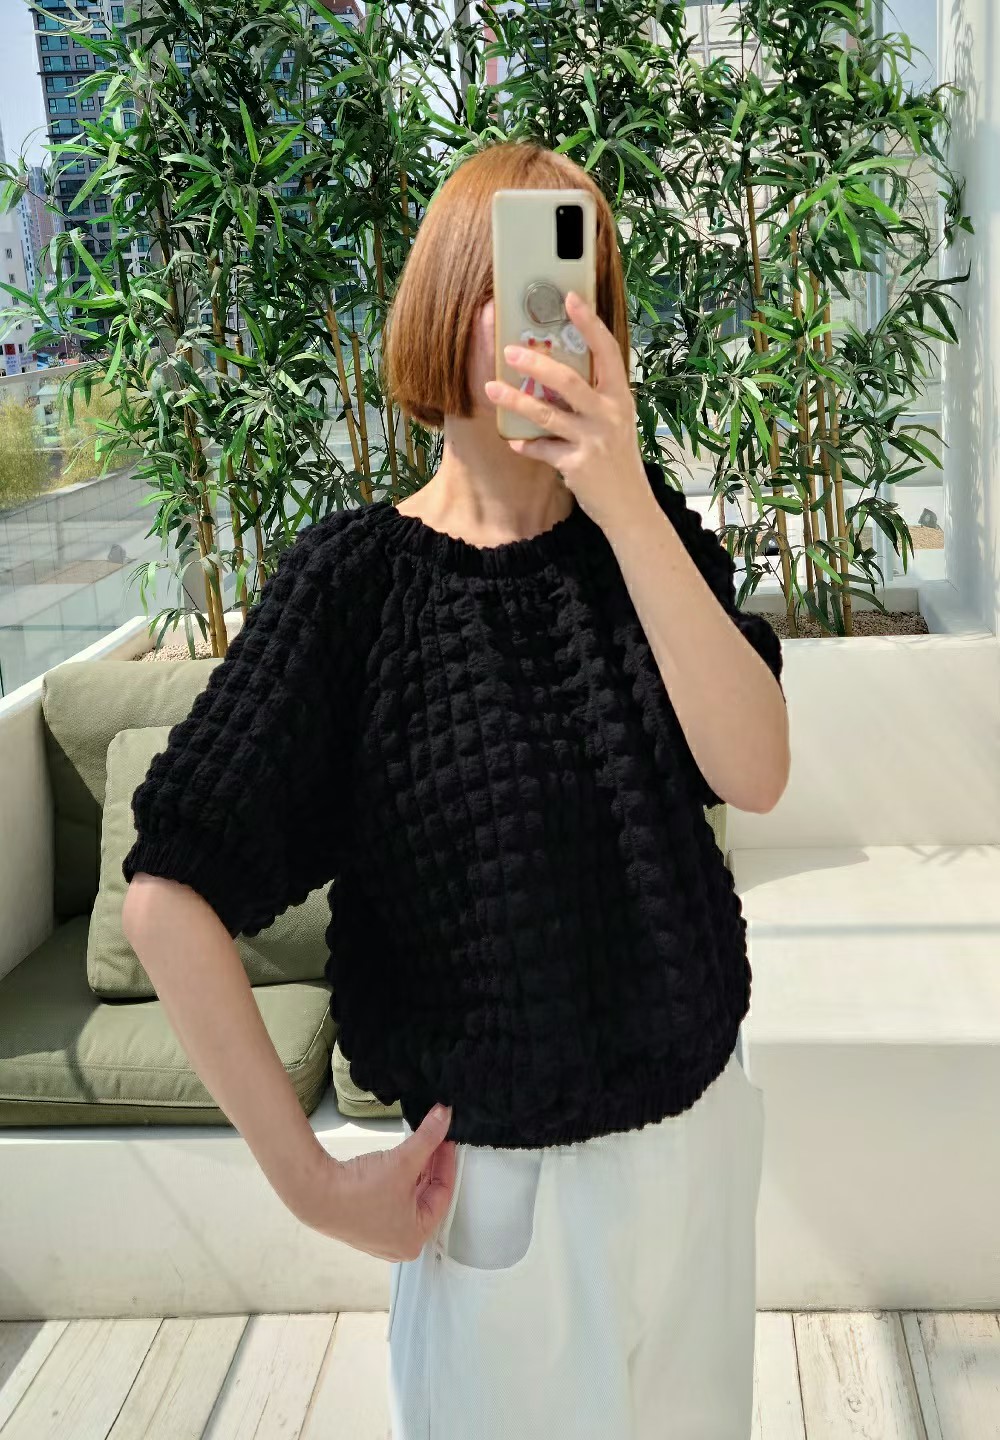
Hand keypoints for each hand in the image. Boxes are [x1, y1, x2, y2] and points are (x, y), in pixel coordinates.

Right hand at [291, 1103, 455, 1261]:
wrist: (317, 1193)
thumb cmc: (360, 1190)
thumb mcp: (403, 1161)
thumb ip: (428, 1138)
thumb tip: (444, 1116)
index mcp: (416, 1238)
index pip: (443, 1195)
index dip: (446, 1163)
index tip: (446, 1140)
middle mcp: (400, 1243)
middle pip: (427, 1198)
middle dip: (431, 1167)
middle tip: (436, 1140)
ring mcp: (381, 1237)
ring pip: (410, 1199)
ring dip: (416, 1172)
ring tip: (420, 1146)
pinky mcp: (366, 1224)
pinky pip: (394, 1201)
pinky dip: (400, 1181)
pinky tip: (400, 1162)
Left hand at [483, 290, 649, 531]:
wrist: (629, 506)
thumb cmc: (617, 458)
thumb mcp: (615, 422)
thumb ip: (593, 397)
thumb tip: (556, 370)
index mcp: (619, 397)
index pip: (607, 351)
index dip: (590, 323)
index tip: (571, 298)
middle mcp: (609, 415)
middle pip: (570, 381)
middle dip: (537, 363)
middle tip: (510, 350)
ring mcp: (594, 440)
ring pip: (548, 414)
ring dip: (516, 400)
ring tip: (492, 388)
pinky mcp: (577, 465)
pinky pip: (543, 449)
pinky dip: (526, 444)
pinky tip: (513, 440)